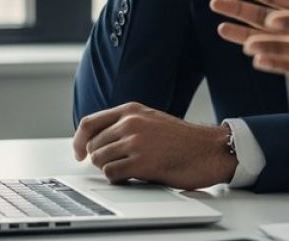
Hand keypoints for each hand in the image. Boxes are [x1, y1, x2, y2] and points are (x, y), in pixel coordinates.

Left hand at [72, 102, 235, 189]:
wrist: (209, 149)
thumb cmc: (183, 139)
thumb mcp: (151, 120)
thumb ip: (126, 124)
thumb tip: (97, 140)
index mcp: (132, 110)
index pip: (89, 123)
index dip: (78, 141)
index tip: (78, 152)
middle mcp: (131, 123)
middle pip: (92, 146)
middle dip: (99, 159)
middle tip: (117, 164)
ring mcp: (136, 142)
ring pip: (99, 160)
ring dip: (109, 168)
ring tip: (128, 168)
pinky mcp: (142, 162)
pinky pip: (111, 174)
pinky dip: (117, 178)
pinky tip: (132, 176)